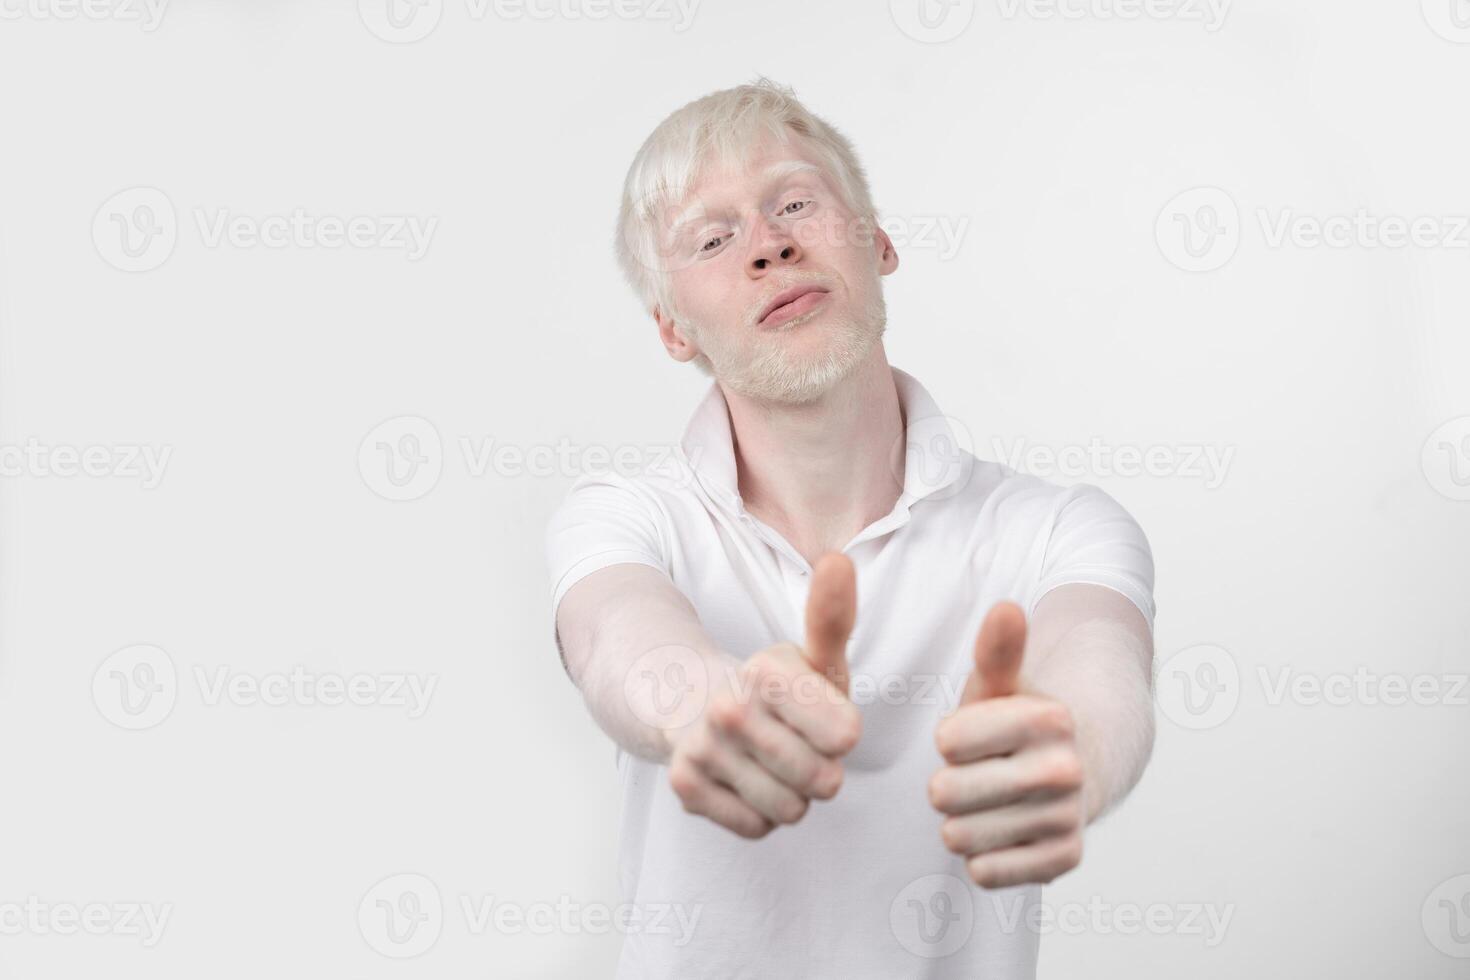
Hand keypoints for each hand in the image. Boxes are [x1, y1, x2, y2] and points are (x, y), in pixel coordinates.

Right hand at [667, 553, 862, 838]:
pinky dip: (758, 816)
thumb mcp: (811, 658)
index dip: (841, 736)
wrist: (695, 706)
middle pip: (823, 780)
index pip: (846, 737)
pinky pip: (755, 828)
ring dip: (791, 798)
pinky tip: (745, 783)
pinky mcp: (683, 786)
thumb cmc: (776, 691)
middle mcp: (728, 706)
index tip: (821, 718)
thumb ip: (832, 619)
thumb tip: (839, 559)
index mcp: (768, 671)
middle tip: (797, 748)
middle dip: (820, 773)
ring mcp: (702, 747)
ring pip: (790, 810)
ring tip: (771, 766)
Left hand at [928, 602, 1086, 887]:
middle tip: (975, 774)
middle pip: (944, 794)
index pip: (946, 741)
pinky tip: (1004, 831)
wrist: (1082, 768)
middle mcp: (1064, 770)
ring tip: (989, 802)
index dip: (949, 739)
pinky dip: (984, 856)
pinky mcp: (1064, 860)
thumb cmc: (1018, 722)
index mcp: (1049, 718)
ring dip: (962, 822)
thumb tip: (1005, 608)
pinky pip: (984, 872)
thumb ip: (997, 650)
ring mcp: (1067, 819)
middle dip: (947, 785)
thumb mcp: (1001, 683)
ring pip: (958, 837)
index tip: (973, 736)